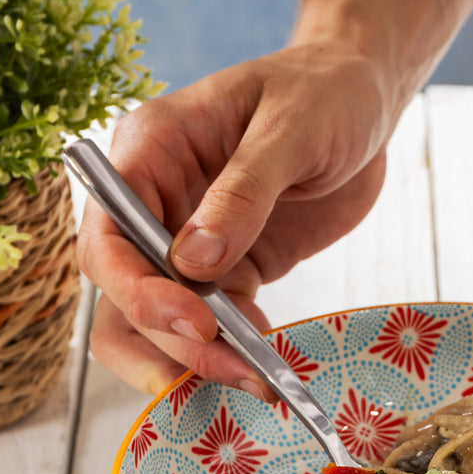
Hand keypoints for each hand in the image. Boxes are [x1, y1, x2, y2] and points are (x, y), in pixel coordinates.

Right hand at [76, 42, 394, 396]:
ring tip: (255, 381)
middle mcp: (152, 200)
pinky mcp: (226, 272)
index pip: (108, 234)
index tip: (196, 322)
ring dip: (192, 362)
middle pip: (121, 292)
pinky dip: (228, 356)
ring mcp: (184, 241)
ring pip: (152, 323)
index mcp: (148, 149)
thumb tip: (192, 262)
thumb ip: (244, 192)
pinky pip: (206, 328)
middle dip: (169, 340)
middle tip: (237, 368)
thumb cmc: (326, 92)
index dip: (137, 289)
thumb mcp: (292, 128)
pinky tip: (266, 367)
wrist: (365, 99)